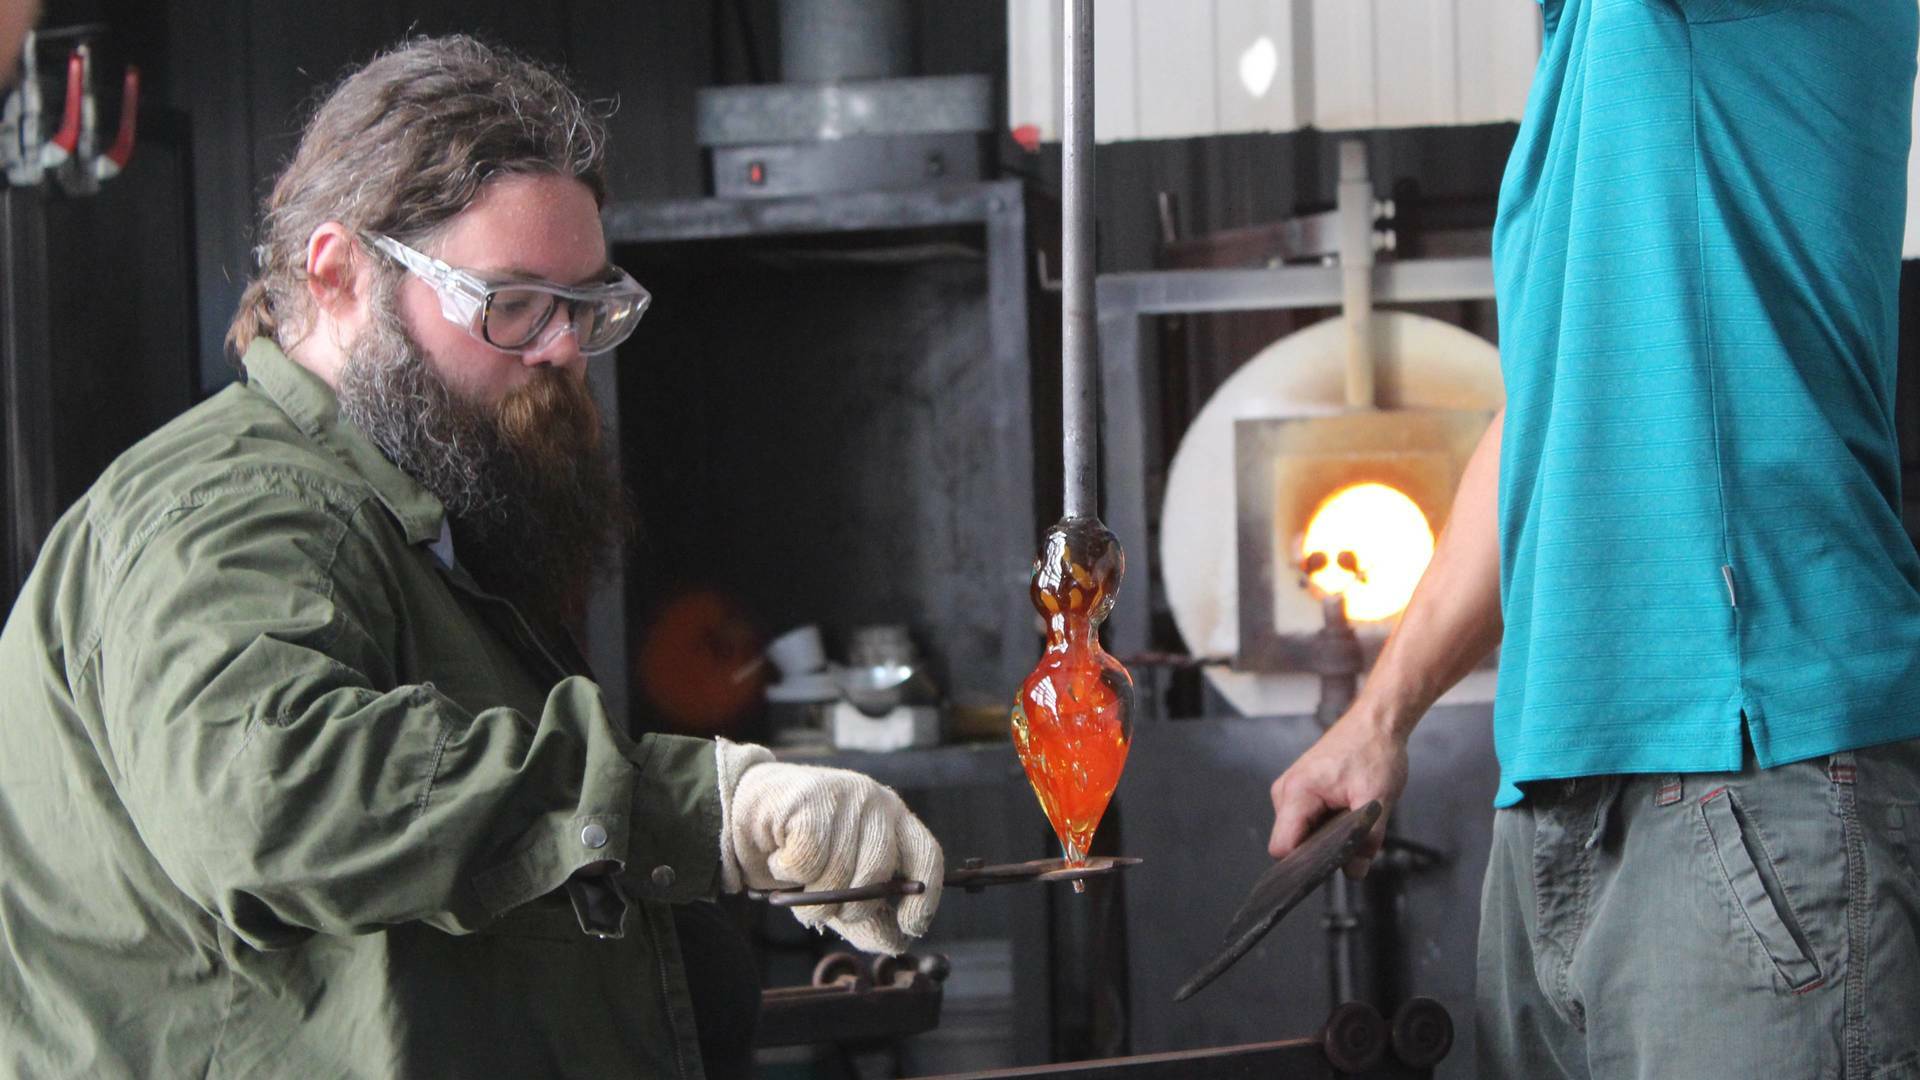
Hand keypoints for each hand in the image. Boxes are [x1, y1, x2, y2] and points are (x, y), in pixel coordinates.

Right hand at [715, 740, 942, 954]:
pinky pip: (807, 861)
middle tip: (824, 908)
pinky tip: (780, 856)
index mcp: (895, 821)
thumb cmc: (798, 852)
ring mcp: (846, 796)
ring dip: (810, 895)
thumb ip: (869, 916)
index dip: (924, 897)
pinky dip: (788, 871)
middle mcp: (877, 803)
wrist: (742, 811)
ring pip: (839, 872)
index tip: (910, 927)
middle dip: (850, 907)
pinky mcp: (812, 798)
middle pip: (878, 874)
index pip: (927, 856)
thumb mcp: (840, 889)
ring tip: (797, 880)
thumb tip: (898, 943)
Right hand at [1267, 710, 1407, 878]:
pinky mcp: (1301, 788)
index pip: (1281, 847)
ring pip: (1300, 832)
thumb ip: (1366, 840)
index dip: (1303, 864)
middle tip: (1352, 835)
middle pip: (1291, 842)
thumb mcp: (1377, 799)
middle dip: (1321, 849)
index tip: (1329, 865)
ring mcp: (1291, 789)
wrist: (1376, 722)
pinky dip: (1326, 823)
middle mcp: (1286, 791)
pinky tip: (1345, 809)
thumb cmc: (1373, 750)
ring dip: (1325, 835)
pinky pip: (1306, 820)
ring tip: (1351, 814)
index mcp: (1297, 792)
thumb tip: (1355, 872)